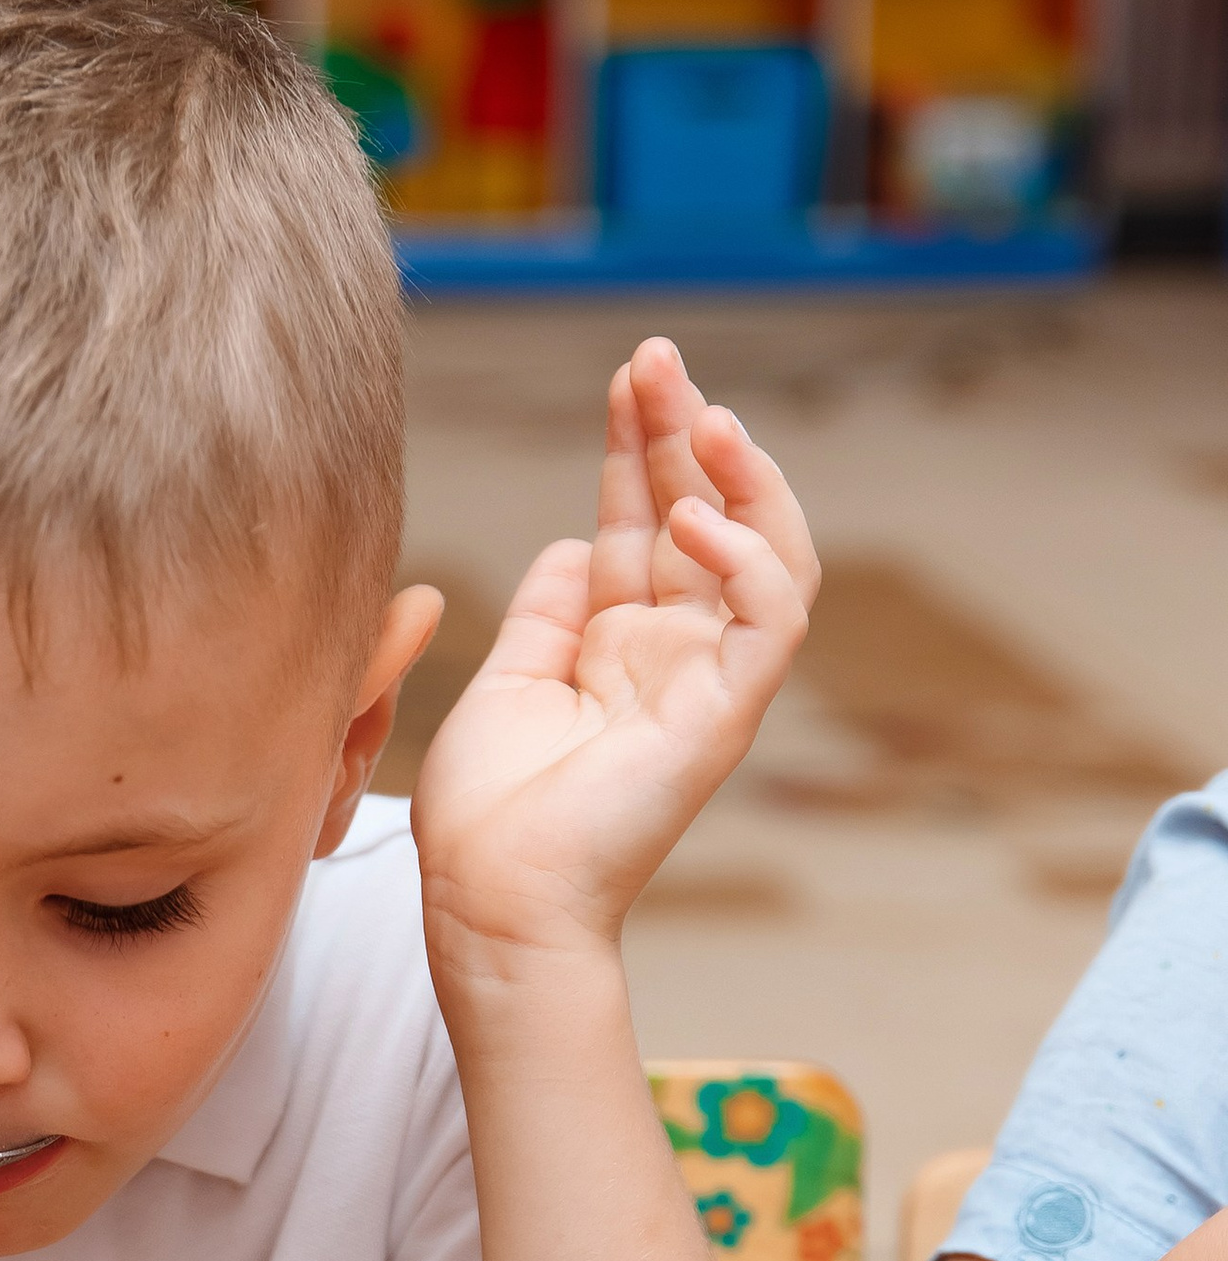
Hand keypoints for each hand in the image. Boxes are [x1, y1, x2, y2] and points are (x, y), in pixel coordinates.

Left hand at [410, 336, 815, 966]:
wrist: (492, 903)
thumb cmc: (489, 814)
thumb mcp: (508, 681)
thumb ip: (546, 610)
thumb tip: (571, 540)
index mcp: (621, 643)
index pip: (646, 519)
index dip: (639, 445)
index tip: (627, 376)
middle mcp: (674, 653)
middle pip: (700, 514)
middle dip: (682, 430)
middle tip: (657, 357)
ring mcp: (707, 682)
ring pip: (766, 554)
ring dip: (740, 477)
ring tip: (699, 417)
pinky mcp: (726, 715)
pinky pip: (770, 621)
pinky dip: (748, 560)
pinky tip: (694, 520)